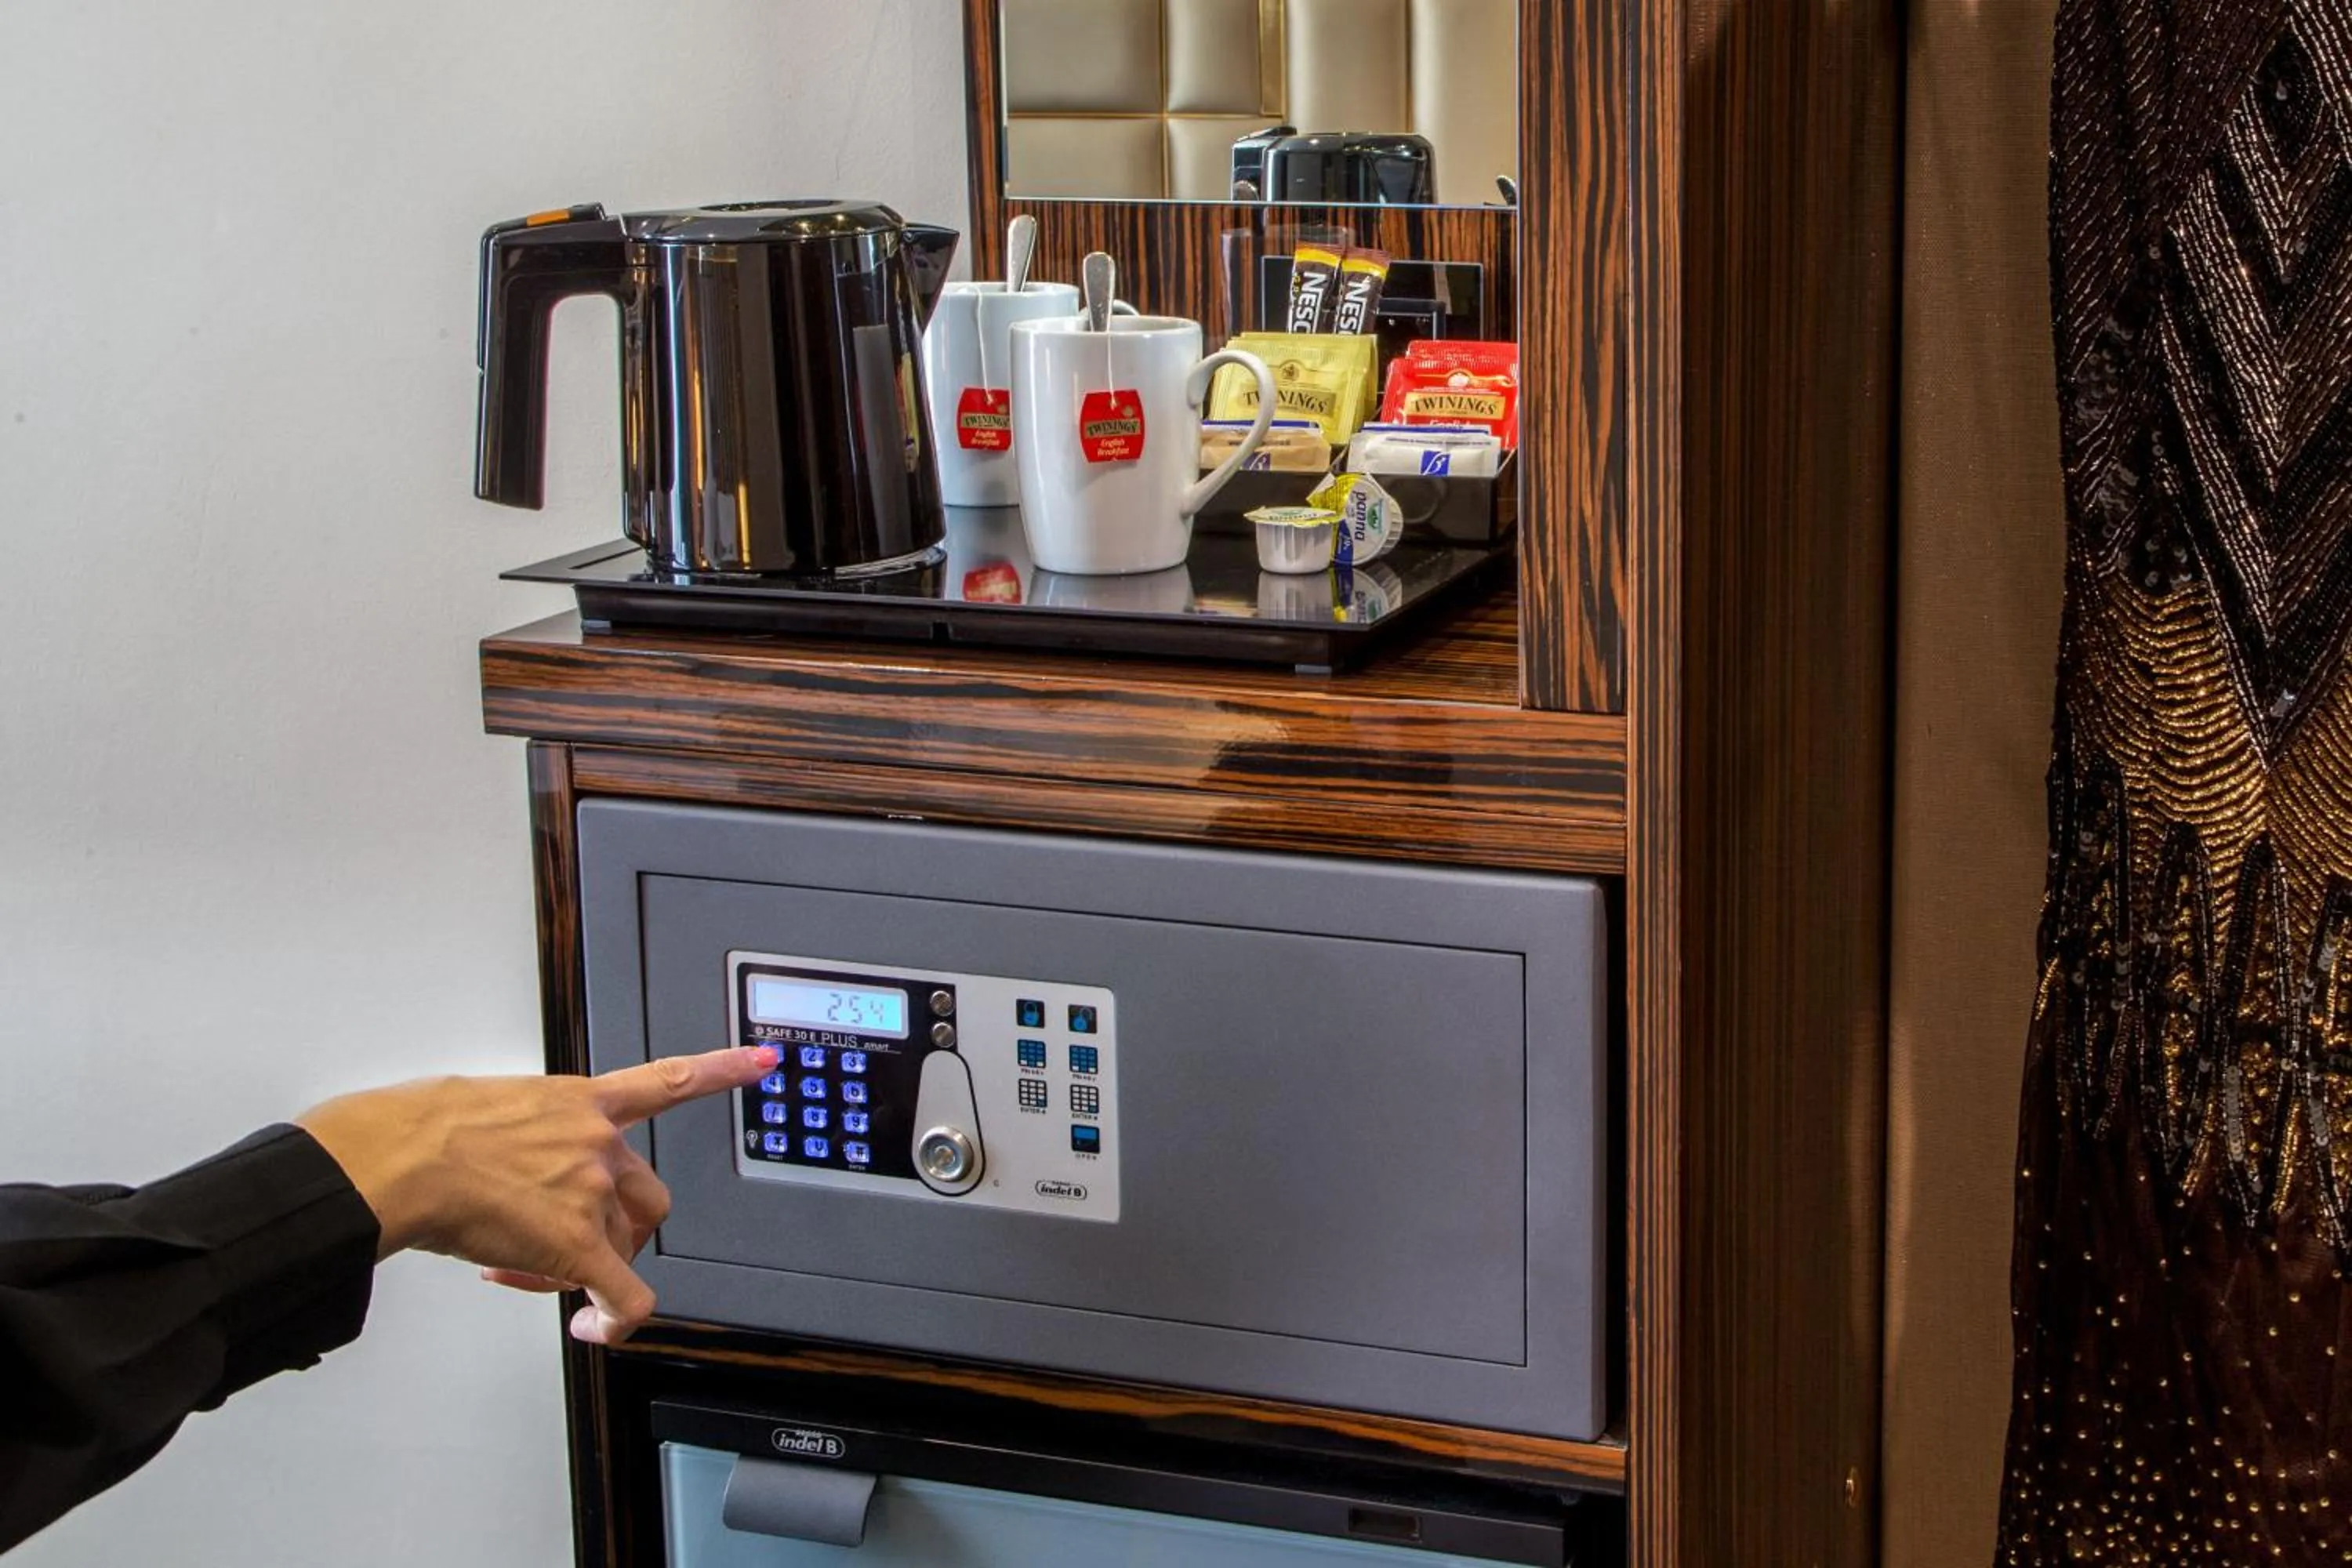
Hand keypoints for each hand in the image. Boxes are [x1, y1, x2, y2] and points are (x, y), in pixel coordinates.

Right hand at [296, 1046, 778, 1344]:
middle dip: (609, 1228)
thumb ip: (519, 1130)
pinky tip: (594, 1329)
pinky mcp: (576, 1245)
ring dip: (583, 1265)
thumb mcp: (480, 1101)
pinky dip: (616, 1320)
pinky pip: (624, 1295)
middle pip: (643, 1198)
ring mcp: (591, 1192)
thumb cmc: (413, 1128)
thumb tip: (499, 1159)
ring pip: (620, 1246)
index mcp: (579, 1100)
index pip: (667, 1080)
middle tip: (551, 1243)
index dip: (721, 1071)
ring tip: (519, 1265)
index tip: (763, 1063)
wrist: (395, 1159)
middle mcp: (598, 1142)